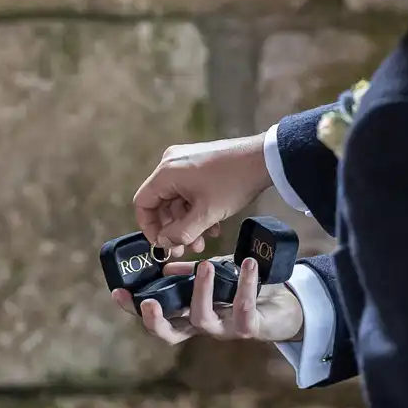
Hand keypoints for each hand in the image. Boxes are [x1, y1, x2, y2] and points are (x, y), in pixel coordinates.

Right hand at [112, 256, 302, 345]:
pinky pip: (244, 309)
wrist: (288, 304)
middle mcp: (205, 326)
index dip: (135, 309)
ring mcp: (226, 329)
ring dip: (201, 292)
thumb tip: (163, 268)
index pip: (157, 315)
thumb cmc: (245, 291)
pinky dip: (245, 285)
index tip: (118, 293)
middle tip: (148, 302)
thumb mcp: (215, 278)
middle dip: (157, 320)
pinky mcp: (252, 328)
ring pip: (204, 320)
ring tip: (204, 265)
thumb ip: (189, 275)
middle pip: (172, 334)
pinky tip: (246, 264)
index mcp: (191, 314)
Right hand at [133, 133, 274, 251]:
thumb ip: (180, 233)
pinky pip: (188, 190)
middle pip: (160, 202)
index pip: (143, 203)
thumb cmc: (233, 183)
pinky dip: (196, 209)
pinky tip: (212, 225)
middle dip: (173, 228)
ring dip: (187, 222)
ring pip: (176, 199)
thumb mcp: (206, 214)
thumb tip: (163, 243)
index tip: (162, 245)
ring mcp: (186, 161)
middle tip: (185, 248)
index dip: (149, 227)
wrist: (264, 159)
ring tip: (203, 240)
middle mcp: (171, 163)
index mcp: (166, 172)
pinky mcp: (199, 162)